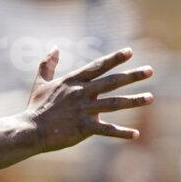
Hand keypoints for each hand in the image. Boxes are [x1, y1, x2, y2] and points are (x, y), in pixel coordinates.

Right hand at [25, 47, 152, 151]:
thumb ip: (47, 64)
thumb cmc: (36, 107)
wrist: (29, 130)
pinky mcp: (83, 127)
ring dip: (134, 101)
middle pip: (111, 82)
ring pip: (114, 103)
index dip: (114, 58)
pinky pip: (106, 129)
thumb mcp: (40, 82)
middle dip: (132, 75)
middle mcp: (80, 93)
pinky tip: (136, 134)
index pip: (97, 66)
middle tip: (150, 70)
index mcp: (72, 81)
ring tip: (150, 97)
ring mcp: (83, 110)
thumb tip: (54, 47)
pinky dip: (121, 132)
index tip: (130, 51)